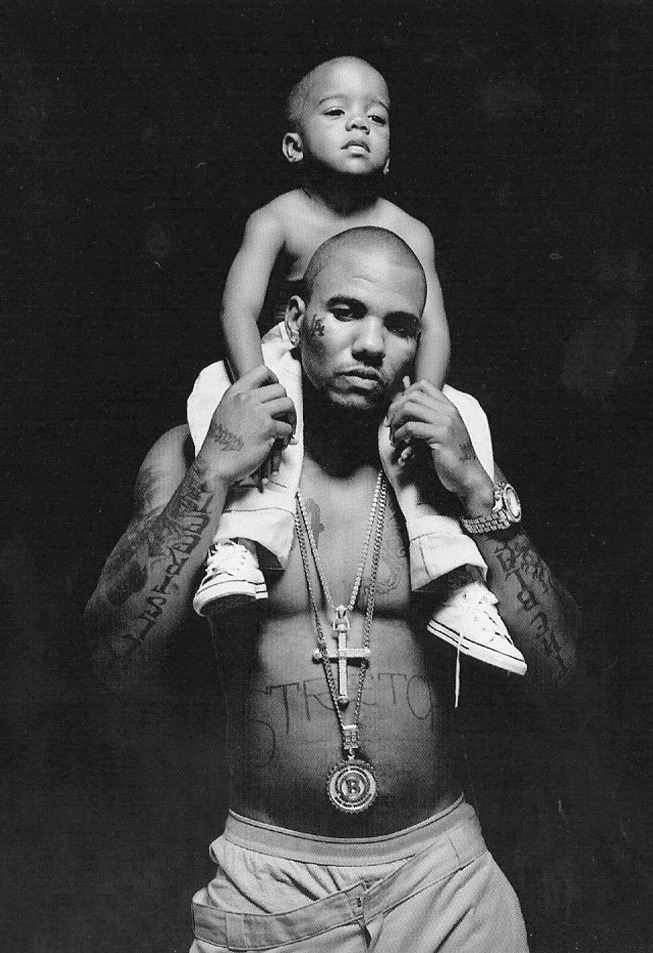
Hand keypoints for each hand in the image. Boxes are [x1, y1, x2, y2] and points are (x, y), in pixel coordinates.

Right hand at [197, 365, 295, 485]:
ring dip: (292, 417)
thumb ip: (239, 402)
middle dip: (286, 403)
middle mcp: (246, 399)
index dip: (274, 379)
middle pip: (280, 389)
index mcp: (235, 393)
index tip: (277, 392)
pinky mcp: (267, 429)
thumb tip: (258, 398)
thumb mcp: (224, 412)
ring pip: (288, 404)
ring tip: (288, 428)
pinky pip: (287, 427)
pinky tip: (281, 443)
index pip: (261, 371)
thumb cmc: (219, 443)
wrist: (215, 464)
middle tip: (287, 416)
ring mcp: (257, 413)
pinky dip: (287, 436)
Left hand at [385, 379, 491, 503]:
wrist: (468, 476)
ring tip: (393, 437)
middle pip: (412, 396)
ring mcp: (446, 422)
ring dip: (395, 423)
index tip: (396, 412)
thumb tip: (404, 403)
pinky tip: (399, 444)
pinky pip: (411, 428)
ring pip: (409, 409)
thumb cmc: (450, 457)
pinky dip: (400, 435)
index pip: (422, 385)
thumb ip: (422, 418)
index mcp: (449, 407)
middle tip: (388, 425)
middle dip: (394, 409)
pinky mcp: (441, 435)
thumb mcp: (437, 433)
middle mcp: (448, 411)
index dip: (404, 396)